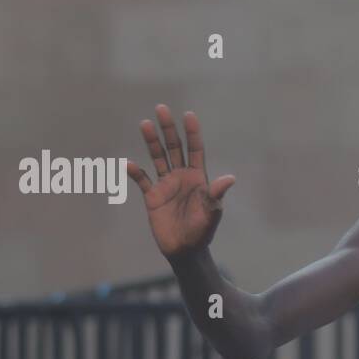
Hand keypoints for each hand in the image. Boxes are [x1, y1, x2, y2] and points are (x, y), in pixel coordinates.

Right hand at [127, 105, 235, 259]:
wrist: (186, 250)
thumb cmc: (203, 231)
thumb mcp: (212, 211)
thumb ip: (216, 194)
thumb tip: (230, 178)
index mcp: (198, 177)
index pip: (195, 149)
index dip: (192, 132)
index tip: (189, 114)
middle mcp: (181, 177)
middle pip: (174, 147)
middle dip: (169, 129)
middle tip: (161, 108)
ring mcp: (166, 185)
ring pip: (157, 157)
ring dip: (151, 141)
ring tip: (145, 124)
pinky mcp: (152, 197)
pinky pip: (142, 180)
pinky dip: (135, 172)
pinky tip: (128, 164)